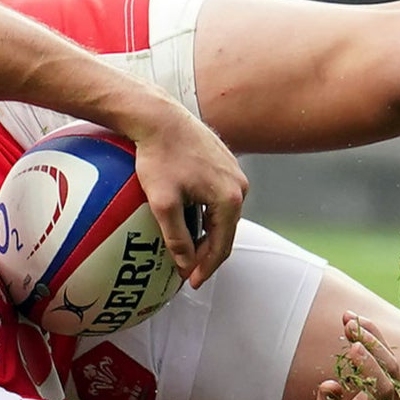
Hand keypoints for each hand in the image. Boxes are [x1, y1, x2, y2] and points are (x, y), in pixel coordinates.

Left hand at [126, 97, 246, 287]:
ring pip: (223, 214)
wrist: (159, 117)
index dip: (206, 268)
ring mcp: (234, 172)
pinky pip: (219, 197)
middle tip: (189, 269)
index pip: (222, 245)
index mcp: (230, 199)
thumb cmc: (159, 157)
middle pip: (226, 231)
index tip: (191, 282)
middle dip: (209, 253)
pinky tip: (191, 217)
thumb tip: (185, 265)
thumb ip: (176, 237)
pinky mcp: (224, 162)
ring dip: (208, 233)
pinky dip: (207, 213)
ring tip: (190, 247)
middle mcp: (239, 186)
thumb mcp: (163, 203)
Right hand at [302, 314, 399, 399]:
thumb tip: (329, 385)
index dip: (369, 367)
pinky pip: (382, 364)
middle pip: (390, 372)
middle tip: (349, 322)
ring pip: (388, 363)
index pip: (382, 390)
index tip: (351, 346)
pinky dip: (369, 345)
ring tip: (349, 317)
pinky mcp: (386, 392)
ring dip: (370, 339)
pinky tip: (354, 327)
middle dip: (371, 344)